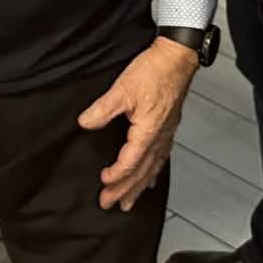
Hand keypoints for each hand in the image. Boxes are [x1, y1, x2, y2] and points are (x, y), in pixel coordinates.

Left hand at [77, 37, 197, 210]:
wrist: (177, 57)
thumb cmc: (155, 71)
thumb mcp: (122, 88)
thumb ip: (103, 109)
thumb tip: (85, 123)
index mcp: (148, 131)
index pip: (130, 162)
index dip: (116, 176)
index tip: (103, 183)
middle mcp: (160, 137)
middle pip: (142, 172)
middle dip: (126, 191)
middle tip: (111, 205)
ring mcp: (166, 133)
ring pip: (152, 167)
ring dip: (140, 186)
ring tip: (130, 202)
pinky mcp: (168, 126)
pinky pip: (161, 157)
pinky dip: (153, 171)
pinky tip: (151, 177)